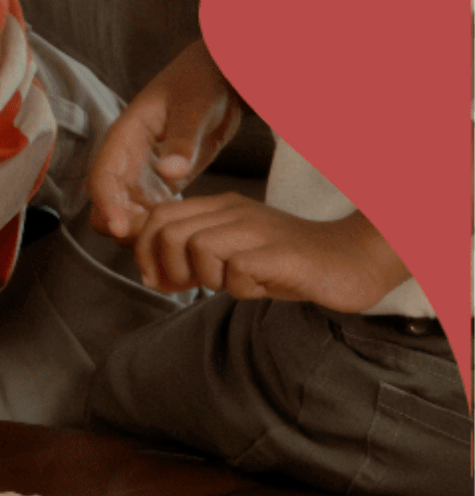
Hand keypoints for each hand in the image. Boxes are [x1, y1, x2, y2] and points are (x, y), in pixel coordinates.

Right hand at [88, 39, 242, 239]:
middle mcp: (128, 157)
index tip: (119, 230)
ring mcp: (143, 172)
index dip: (106, 204)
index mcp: (125, 135)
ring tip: (168, 247)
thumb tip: (169, 172)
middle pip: (108, 200)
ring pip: (126, 211)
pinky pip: (149, 211)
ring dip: (139, 231)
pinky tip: (179, 236)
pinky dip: (157, 227)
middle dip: (121, 225)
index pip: (104, 175)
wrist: (217, 77)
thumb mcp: (194, 107)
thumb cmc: (201, 83)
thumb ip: (182, 140)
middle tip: (151, 247)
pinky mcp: (161, 183)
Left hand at [132, 195, 410, 306]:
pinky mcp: (280, 252)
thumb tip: (152, 275)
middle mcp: (234, 210)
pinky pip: (237, 270)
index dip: (144, 251)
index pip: (157, 217)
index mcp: (219, 207)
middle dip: (168, 267)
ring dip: (207, 278)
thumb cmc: (287, 263)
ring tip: (236, 283)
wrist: (351, 259)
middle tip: (191, 287)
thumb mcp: (232, 258)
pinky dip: (240, 288)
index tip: (158, 279)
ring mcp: (258, 228)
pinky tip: (261, 287)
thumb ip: (193, 260)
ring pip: (197, 247)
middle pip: (168, 231)